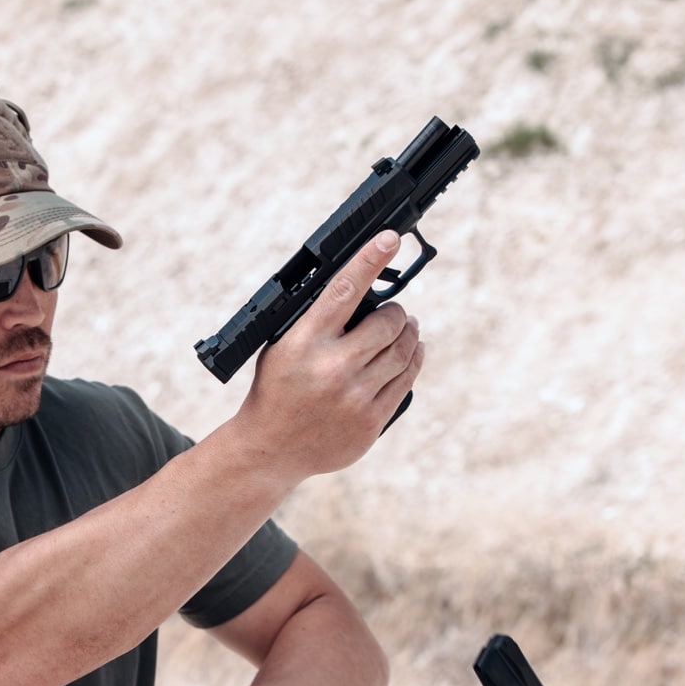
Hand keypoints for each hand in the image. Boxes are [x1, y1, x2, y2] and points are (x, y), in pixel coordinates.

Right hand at [236, 230, 424, 478]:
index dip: (370, 258)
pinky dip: (414, 359)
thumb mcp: (282, 346)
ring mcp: (355, 397)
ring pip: (404, 350)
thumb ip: (317, 321)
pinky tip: (413, 351)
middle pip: (388, 323)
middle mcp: (332, 368)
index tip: (390, 237)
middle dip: (396, 312)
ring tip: (406, 328)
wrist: (270, 448)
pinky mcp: (371, 421)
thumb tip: (361, 289)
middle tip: (395, 310)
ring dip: (409, 333)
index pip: (344, 289)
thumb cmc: (276, 389)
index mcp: (305, 342)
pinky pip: (407, 380)